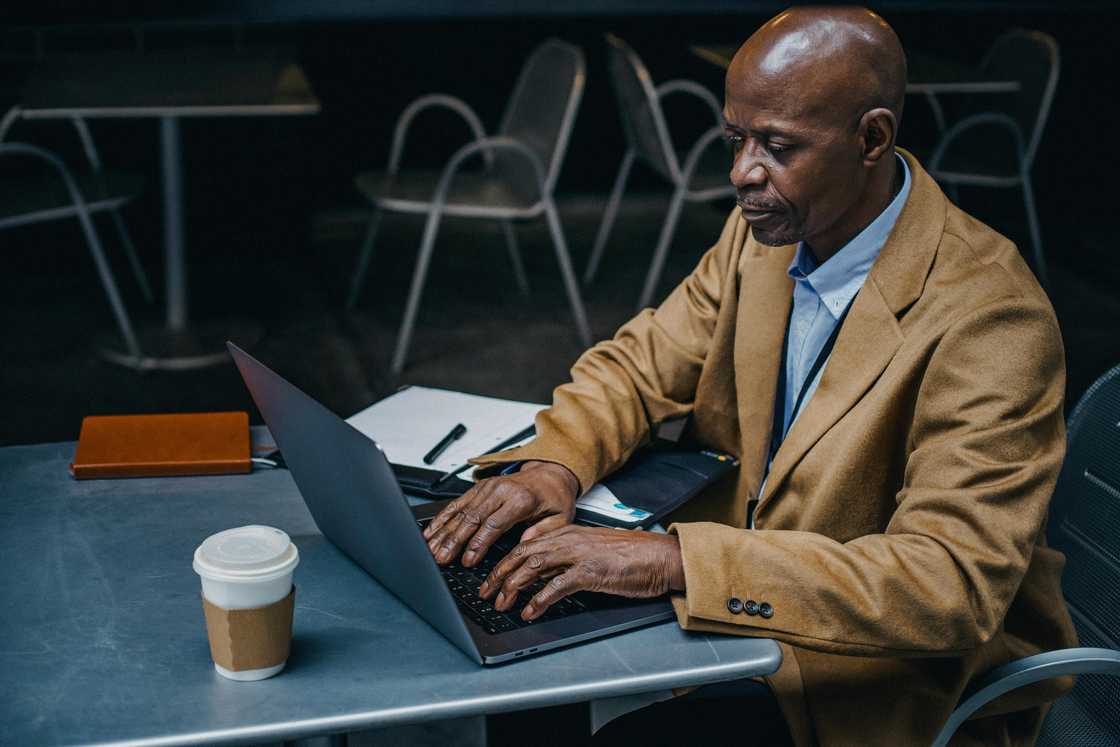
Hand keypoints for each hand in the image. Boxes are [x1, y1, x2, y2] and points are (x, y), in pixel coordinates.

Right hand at [422, 461, 579, 566]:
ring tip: (431, 549)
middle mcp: (501, 490)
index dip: (478, 543)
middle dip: (454, 541)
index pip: (494, 523)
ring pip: (461, 511)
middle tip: (442, 559)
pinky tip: (431, 531)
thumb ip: (544, 532)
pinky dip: (442, 518)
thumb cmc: (554, 498)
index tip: (468, 560)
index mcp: (521, 499)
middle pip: (472, 518)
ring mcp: (487, 488)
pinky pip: (456, 503)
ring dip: (444, 532)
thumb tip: (525, 545)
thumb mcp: (561, 517)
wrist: (550, 473)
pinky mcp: (479, 488)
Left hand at [478, 525, 685, 620]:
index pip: (525, 545)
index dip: (503, 562)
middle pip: (522, 554)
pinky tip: (530, 611)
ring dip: (513, 587)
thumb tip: (538, 575)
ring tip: (502, 603)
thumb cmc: (629, 555)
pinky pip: (557, 586)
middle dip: (499, 574)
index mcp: (567, 532)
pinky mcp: (591, 571)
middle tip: (485, 592)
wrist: (659, 556)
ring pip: (534, 567)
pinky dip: (539, 599)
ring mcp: (579, 554)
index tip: (489, 578)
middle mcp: (569, 539)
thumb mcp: (589, 551)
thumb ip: (564, 558)